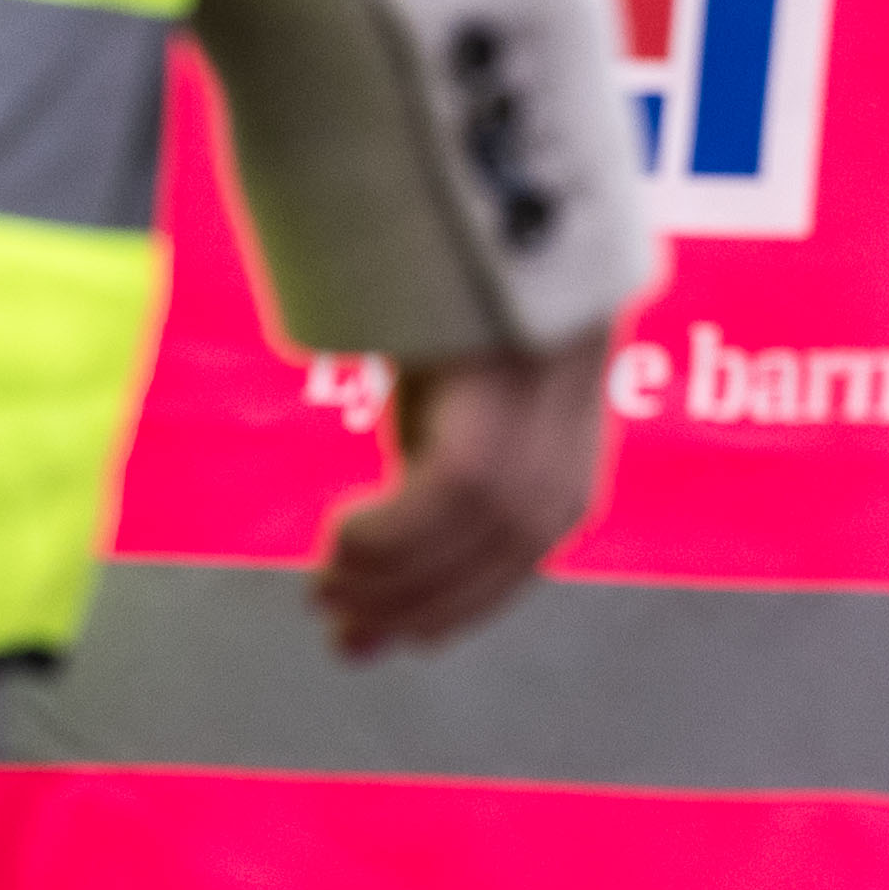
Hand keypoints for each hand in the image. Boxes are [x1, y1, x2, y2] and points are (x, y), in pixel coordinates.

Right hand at [315, 343, 611, 659]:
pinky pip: (456, 488)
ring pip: (472, 532)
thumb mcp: (428, 458)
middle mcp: (564, 470)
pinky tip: (345, 532)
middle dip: (401, 602)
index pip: (499, 587)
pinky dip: (397, 524)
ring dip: (389, 569)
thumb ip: (405, 549)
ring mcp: (544, 429)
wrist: (491, 239)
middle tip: (324, 604)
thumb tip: (351, 650)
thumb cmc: (457, 354)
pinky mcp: (508, 391)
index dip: (425, 616)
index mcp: (559, 496)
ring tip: (327, 571)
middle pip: (489, 567)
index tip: (356, 633)